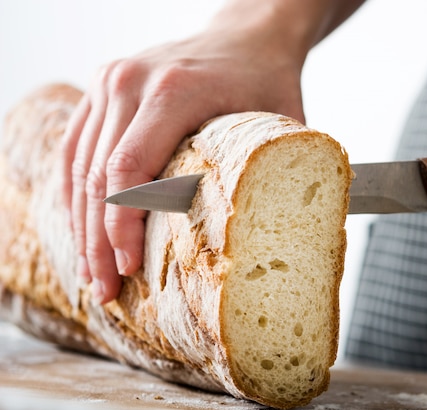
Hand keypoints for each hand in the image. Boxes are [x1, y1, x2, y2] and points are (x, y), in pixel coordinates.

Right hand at [61, 3, 310, 303]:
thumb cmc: (267, 77)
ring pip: (79, 164)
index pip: (129, 168)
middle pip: (98, 174)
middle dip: (98, 240)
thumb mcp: (282, 122)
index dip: (122, 225)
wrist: (248, 34)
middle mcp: (131, 81)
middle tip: (105, 289)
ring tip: (90, 272)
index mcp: (175, 91)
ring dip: (81, 223)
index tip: (128, 268)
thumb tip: (280, 239)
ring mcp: (110, 80)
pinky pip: (76, 146)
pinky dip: (75, 192)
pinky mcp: (102, 87)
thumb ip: (277, 172)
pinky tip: (81, 228)